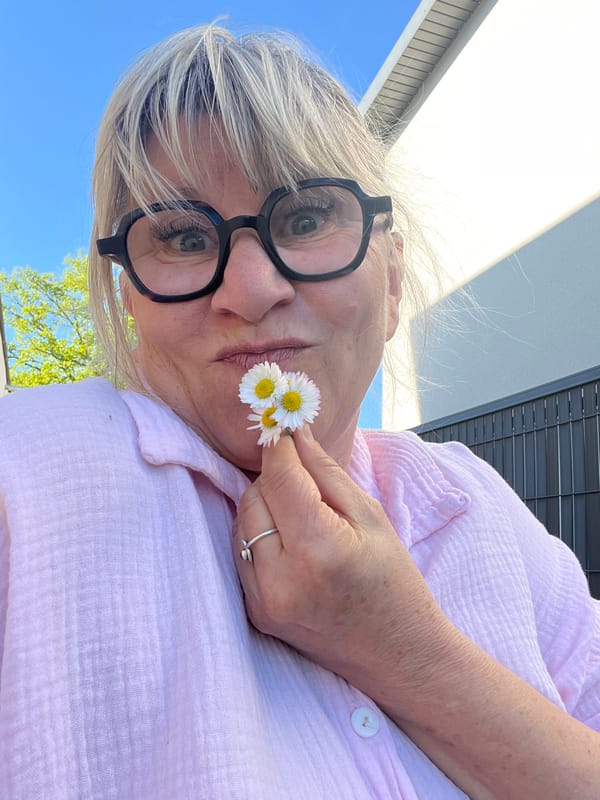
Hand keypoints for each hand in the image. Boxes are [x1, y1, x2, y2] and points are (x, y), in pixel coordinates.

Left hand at [232, 425, 451, 695]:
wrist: (398, 656)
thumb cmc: (394, 583)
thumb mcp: (371, 518)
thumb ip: (326, 473)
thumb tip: (294, 434)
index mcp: (319, 550)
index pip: (280, 478)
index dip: (280, 448)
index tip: (283, 430)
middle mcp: (281, 579)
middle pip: (254, 497)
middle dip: (275, 478)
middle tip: (305, 479)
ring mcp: (263, 601)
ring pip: (242, 522)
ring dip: (264, 505)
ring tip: (302, 513)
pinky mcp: (255, 614)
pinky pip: (241, 552)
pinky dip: (258, 534)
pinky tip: (289, 539)